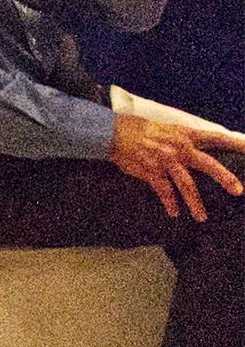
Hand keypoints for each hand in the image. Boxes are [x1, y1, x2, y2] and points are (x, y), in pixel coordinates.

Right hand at [108, 115, 243, 221]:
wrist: (114, 134)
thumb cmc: (141, 131)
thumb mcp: (168, 129)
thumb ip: (185, 139)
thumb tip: (200, 149)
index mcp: (186, 135)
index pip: (216, 138)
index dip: (235, 143)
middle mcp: (180, 149)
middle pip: (208, 165)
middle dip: (225, 178)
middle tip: (239, 191)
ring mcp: (166, 161)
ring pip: (187, 185)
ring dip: (195, 203)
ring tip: (202, 217)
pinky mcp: (151, 172)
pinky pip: (164, 192)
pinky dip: (170, 203)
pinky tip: (174, 212)